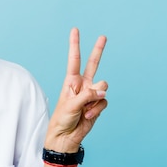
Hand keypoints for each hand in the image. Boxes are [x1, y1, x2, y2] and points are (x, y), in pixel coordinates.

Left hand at [45, 28, 107, 152]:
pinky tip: (88, 116)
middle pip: (92, 64)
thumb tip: (103, 90)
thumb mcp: (71, 105)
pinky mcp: (98, 105)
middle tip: (103, 36)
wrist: (66, 137)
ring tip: (84, 110)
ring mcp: (91, 94)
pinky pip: (104, 102)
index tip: (75, 30)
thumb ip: (87, 95)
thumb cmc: (62, 119)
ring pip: (102, 88)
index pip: (74, 60)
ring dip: (94, 100)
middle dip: (98, 50)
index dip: (75, 45)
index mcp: (71, 81)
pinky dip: (97, 110)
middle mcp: (82, 85)